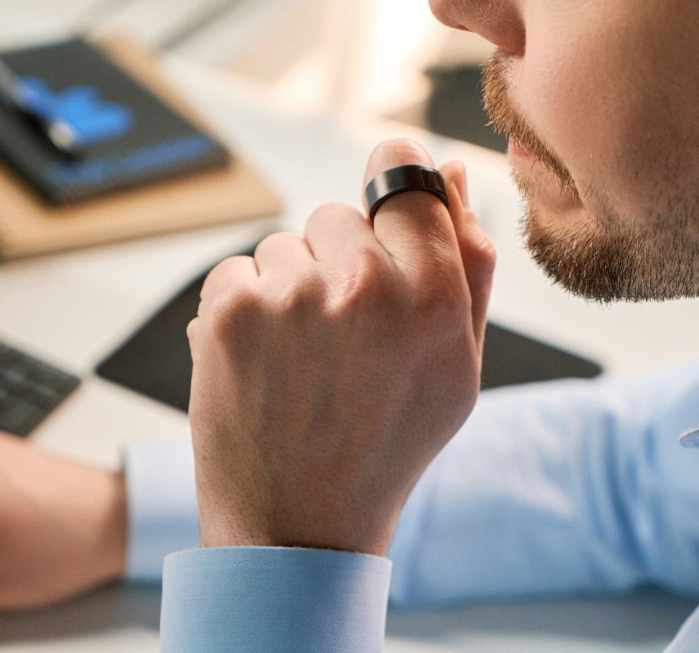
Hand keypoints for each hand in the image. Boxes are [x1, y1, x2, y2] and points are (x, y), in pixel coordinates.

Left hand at [187, 138, 495, 555]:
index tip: (384, 189)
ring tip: (302, 362)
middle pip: (341, 214)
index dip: (394, 177)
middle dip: (341, 260)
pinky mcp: (229, 310)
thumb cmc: (388, 442)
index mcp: (434, 296)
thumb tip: (451, 173)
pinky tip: (264, 363)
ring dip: (290, 287)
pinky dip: (245, 307)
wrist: (299, 524)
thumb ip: (469, 263)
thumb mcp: (459, 365)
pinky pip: (238, 268)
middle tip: (344, 337)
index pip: (408, 180)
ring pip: (286, 244)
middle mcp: (365, 286)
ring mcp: (291, 295)